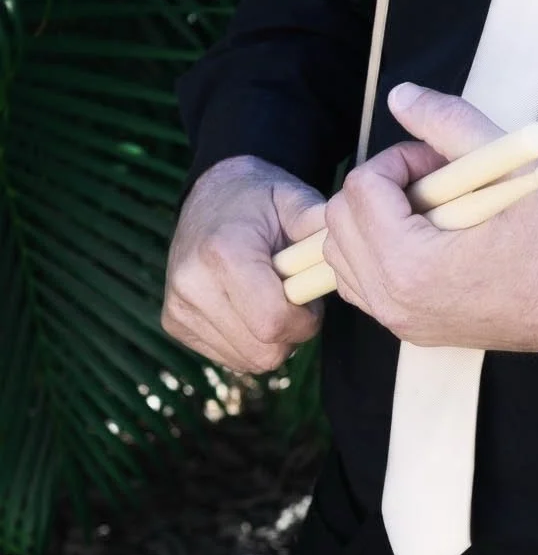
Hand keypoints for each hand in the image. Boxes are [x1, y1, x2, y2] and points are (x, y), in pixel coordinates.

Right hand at [162, 157, 327, 374]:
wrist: (212, 194)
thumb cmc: (262, 200)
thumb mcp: (295, 200)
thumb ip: (319, 226)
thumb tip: (346, 248)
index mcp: (224, 252)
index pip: (273, 322)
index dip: (305, 320)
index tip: (311, 297)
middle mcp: (192, 284)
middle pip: (263, 350)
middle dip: (292, 332)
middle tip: (295, 297)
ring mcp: (178, 307)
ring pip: (248, 360)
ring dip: (272, 338)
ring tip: (271, 297)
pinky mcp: (174, 323)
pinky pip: (229, 357)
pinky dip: (250, 341)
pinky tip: (250, 306)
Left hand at [321, 84, 537, 358]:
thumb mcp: (510, 164)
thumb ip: (449, 121)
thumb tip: (400, 96)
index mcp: (410, 264)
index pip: (361, 189)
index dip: (400, 160)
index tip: (442, 162)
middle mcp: (393, 300)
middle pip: (340, 222)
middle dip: (381, 188)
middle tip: (435, 181)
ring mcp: (400, 321)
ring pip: (343, 255)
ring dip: (374, 221)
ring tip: (430, 209)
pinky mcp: (412, 330)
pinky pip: (363, 284)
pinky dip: (377, 253)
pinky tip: (424, 238)